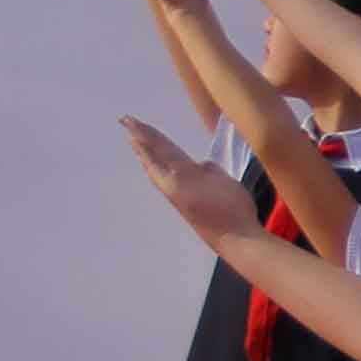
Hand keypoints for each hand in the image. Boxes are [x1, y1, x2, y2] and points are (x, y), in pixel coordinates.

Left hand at [119, 117, 261, 248]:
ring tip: (135, 142)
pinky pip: (161, 179)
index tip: (130, 121)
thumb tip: (200, 166)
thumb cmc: (234, 209)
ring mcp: (174, 195)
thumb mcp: (225, 182)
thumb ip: (211, 171)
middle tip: (126, 122)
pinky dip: (153, 168)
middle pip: (154, 155)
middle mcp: (173, 183)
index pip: (161, 148)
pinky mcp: (180, 204)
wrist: (234, 239)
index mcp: (183, 174)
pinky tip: (153, 169)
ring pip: (155, 168)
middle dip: (141, 139)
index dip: (146, 134)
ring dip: (145, 153)